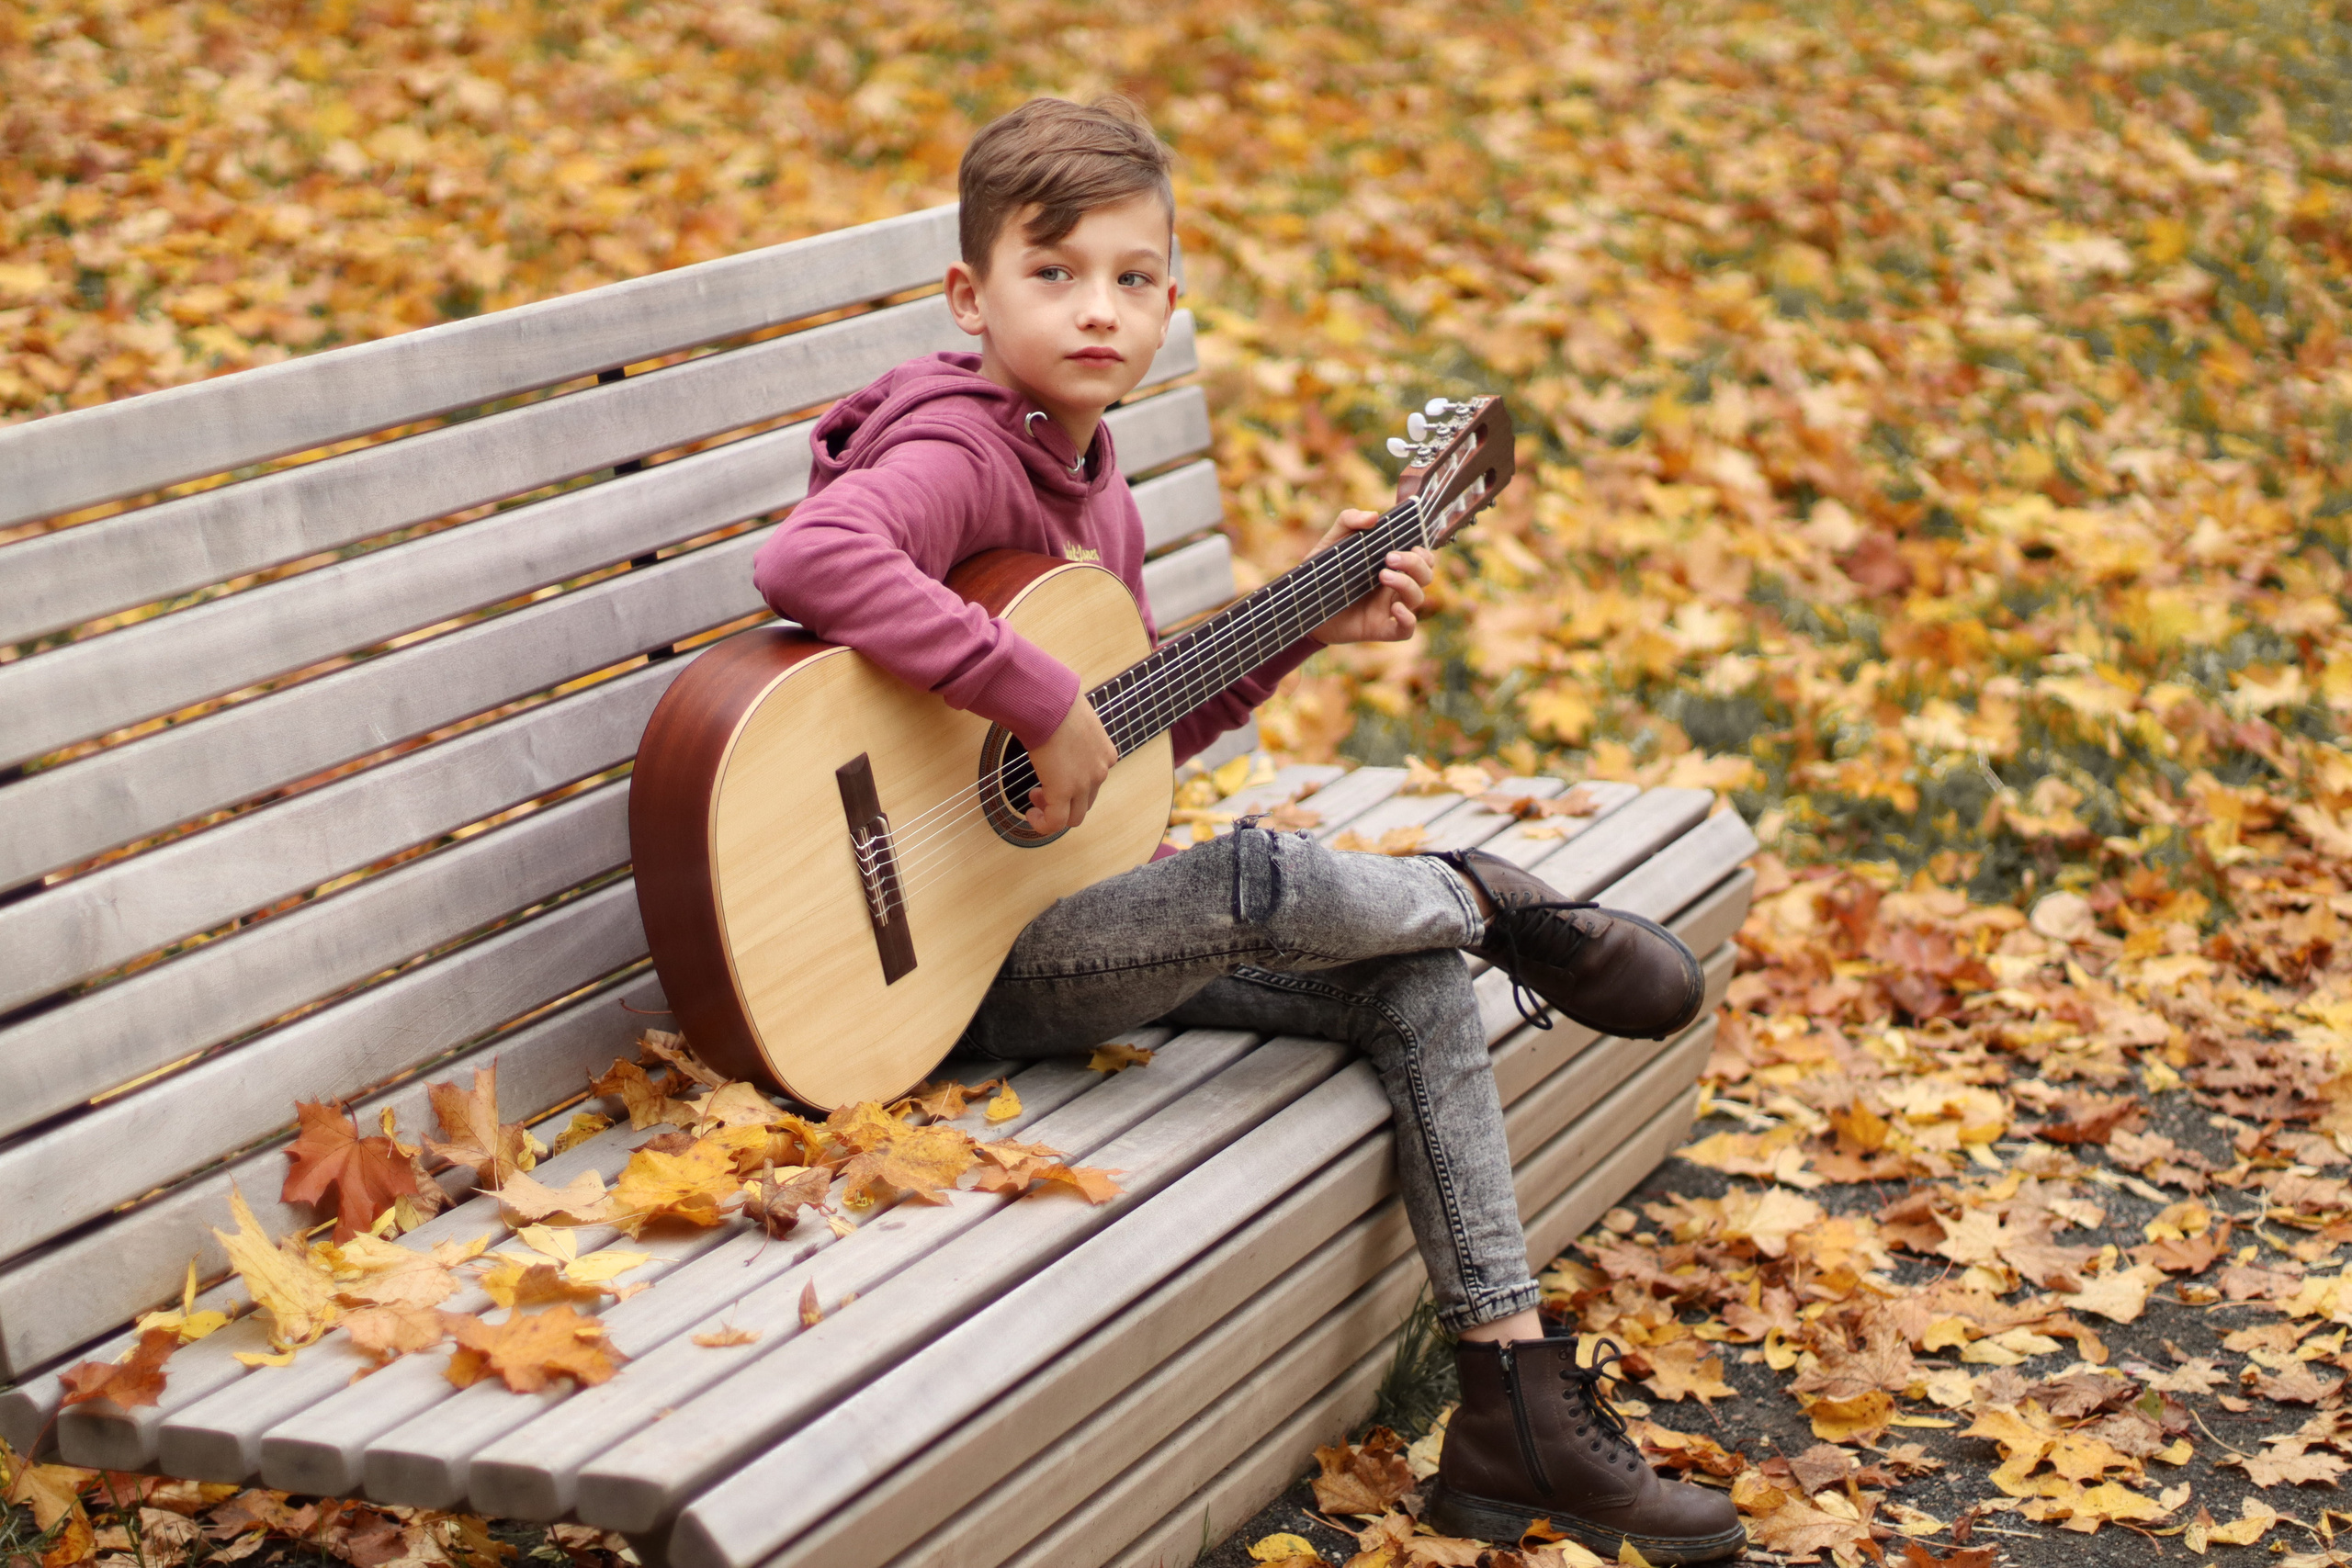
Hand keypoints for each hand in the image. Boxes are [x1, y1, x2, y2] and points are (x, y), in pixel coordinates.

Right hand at [1024, 696, 1117, 833]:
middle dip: (1064, 800)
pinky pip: (1057, 822)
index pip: (1095, 781)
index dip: (1074, 784)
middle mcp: (1100, 772)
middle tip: (1042, 790)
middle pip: (1086, 801)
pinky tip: (1031, 815)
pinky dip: (1044, 825)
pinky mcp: (1064, 792)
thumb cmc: (1056, 702)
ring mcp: (1084, 784)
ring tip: (1036, 801)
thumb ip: (1073, 731)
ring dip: (1054, 813)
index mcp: (1106, 754)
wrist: (1049, 703)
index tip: (1054, 775)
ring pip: (1074, 817)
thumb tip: (1057, 724)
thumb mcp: (1075, 718)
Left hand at [1308, 509, 1434, 644]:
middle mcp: (1393, 586)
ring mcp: (1388, 608)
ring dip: (1408, 584)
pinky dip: (1408, 620)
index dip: (1424, 552)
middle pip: (1425, 575)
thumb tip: (1373, 516)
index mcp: (1389, 565)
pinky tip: (1396, 609)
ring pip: (1418, 598)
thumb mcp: (1331, 543)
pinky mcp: (1379, 628)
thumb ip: (1348, 521)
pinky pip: (1406, 630)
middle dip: (1416, 564)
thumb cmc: (1321, 573)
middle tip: (1390, 557)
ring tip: (1383, 575)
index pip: (1422, 558)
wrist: (1302, 605)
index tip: (1410, 544)